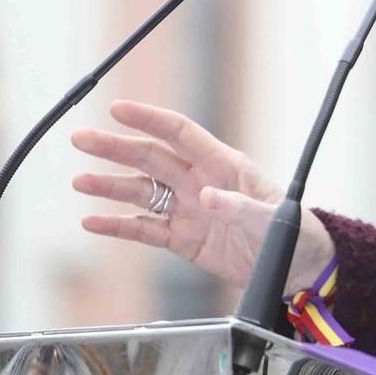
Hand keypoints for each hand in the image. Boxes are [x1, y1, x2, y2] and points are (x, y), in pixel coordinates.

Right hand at [69, 99, 334, 288]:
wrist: (296, 266)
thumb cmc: (292, 230)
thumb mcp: (271, 217)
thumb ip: (240, 206)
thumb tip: (207, 197)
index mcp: (223, 165)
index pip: (180, 133)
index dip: (149, 119)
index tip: (118, 108)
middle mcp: (199, 182)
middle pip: (150, 158)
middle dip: (115, 148)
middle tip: (82, 138)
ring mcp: (188, 210)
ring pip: (141, 192)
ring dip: (110, 186)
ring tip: (80, 181)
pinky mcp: (183, 239)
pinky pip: (144, 229)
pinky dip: (118, 226)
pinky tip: (93, 221)